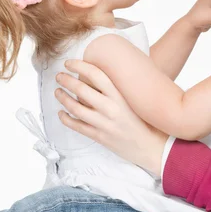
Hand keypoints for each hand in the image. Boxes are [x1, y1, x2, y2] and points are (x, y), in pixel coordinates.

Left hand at [54, 60, 167, 175]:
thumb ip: (122, 88)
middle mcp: (111, 108)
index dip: (80, 66)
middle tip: (59, 76)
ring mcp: (104, 124)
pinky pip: (77, 126)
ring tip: (57, 92)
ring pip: (75, 108)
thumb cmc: (148, 121)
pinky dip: (66, 119)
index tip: (70, 63)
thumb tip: (105, 73)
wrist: (153, 147)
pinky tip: (61, 113)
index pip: (96, 75)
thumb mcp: (138, 100)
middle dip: (66, 80)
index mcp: (122, 96)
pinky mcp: (100, 137)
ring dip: (63, 98)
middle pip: (82, 89)